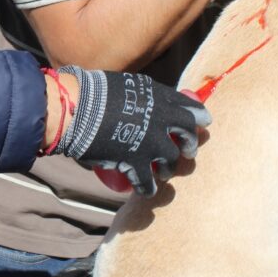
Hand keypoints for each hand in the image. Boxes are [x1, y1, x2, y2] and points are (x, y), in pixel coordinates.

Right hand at [55, 67, 210, 196]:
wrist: (74, 110)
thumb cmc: (91, 92)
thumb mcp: (123, 86)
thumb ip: (137, 97)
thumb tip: (139, 104)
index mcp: (158, 96)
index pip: (188, 106)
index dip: (198, 115)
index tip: (203, 121)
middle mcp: (161, 119)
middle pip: (188, 133)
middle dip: (191, 144)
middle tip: (188, 151)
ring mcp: (151, 143)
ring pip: (171, 161)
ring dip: (168, 168)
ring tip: (162, 172)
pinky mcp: (136, 163)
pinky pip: (148, 182)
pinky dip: (148, 188)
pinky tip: (146, 190)